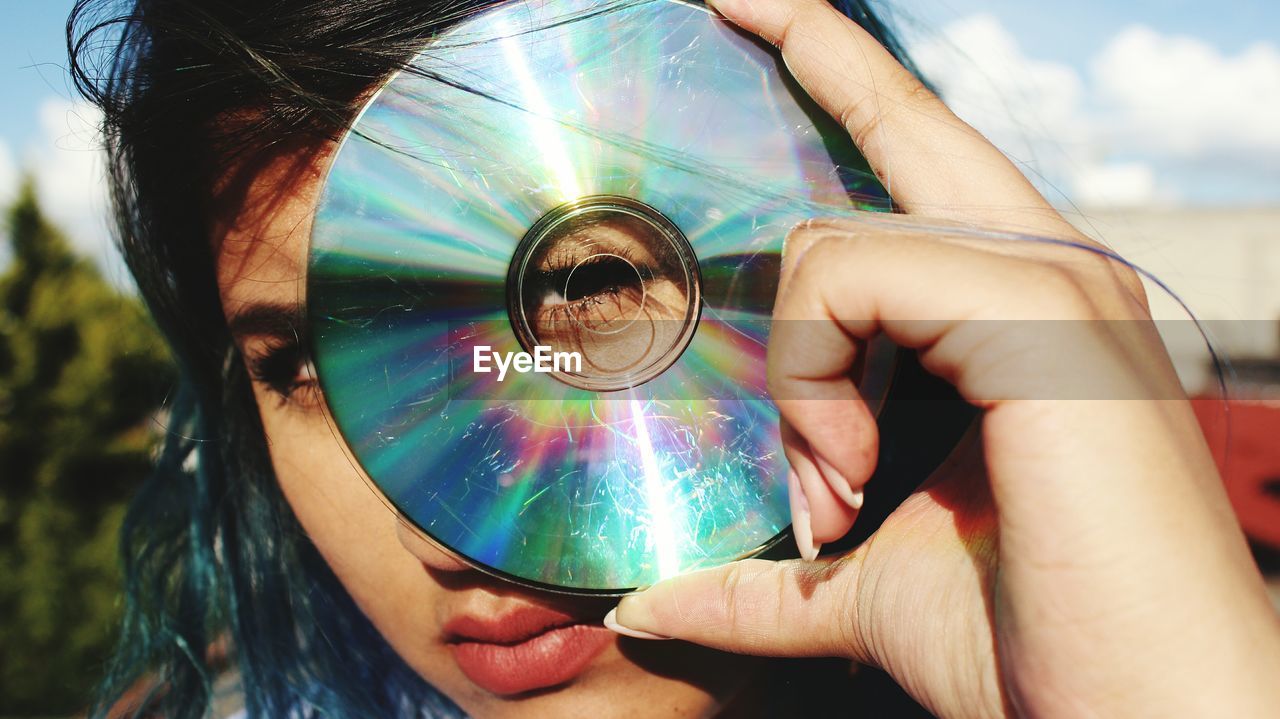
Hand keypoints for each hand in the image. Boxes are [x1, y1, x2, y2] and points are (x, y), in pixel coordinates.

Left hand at [603, 0, 1279, 715]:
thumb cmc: (1029, 650)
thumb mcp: (863, 585)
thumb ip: (762, 579)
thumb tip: (650, 603)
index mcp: (1022, 309)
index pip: (917, 147)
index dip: (839, 65)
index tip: (757, 4)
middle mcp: (1050, 268)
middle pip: (892, 135)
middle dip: (809, 57)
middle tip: (728, 9)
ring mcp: (1053, 281)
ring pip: (836, 245)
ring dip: (800, 381)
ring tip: (833, 488)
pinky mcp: (1038, 313)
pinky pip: (851, 282)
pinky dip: (815, 385)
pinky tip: (851, 472)